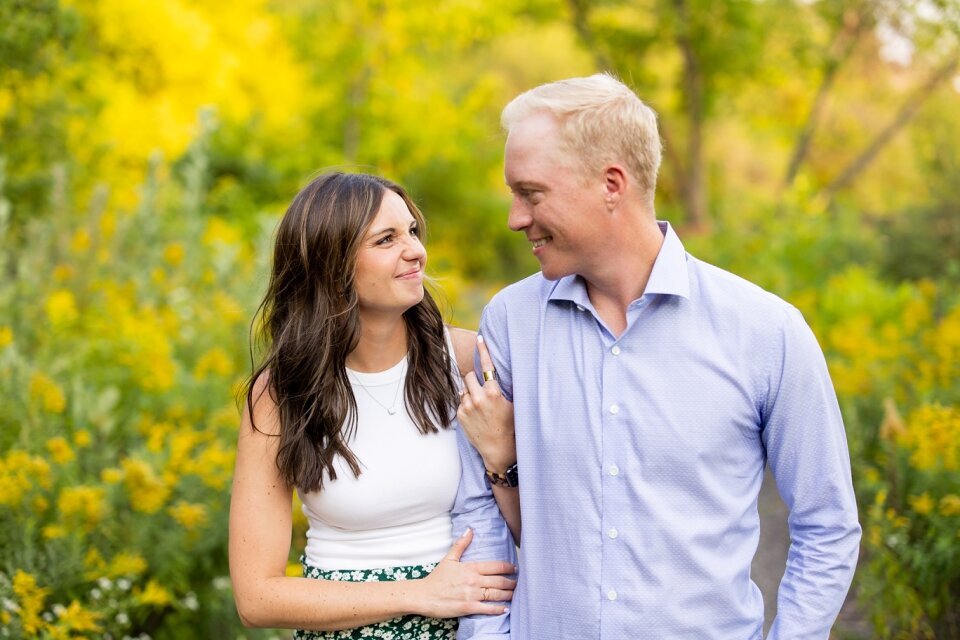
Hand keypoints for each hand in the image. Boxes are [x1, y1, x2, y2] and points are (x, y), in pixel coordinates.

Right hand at [417, 528, 515, 617]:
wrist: (424, 595)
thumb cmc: (437, 578)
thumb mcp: (449, 558)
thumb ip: (461, 544)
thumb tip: (470, 529)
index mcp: (470, 568)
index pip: (495, 566)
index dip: (508, 568)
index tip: (514, 569)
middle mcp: (474, 580)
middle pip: (499, 581)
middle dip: (511, 582)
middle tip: (518, 583)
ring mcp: (472, 594)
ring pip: (496, 594)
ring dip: (508, 594)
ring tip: (515, 594)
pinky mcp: (468, 607)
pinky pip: (487, 608)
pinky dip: (497, 609)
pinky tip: (505, 608)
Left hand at [457, 335, 516, 471]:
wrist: (498, 449)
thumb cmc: (509, 426)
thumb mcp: (512, 404)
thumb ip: (503, 388)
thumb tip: (499, 373)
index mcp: (493, 393)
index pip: (486, 367)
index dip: (483, 350)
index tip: (480, 339)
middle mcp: (479, 398)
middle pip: (469, 375)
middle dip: (475, 379)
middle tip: (482, 389)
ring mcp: (468, 407)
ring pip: (464, 388)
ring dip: (470, 392)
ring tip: (480, 405)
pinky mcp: (460, 415)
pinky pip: (461, 401)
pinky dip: (467, 403)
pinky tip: (476, 414)